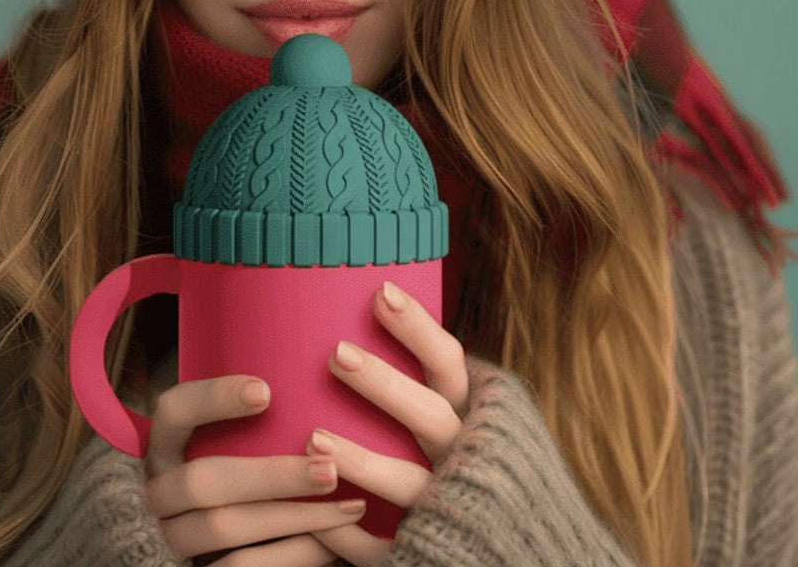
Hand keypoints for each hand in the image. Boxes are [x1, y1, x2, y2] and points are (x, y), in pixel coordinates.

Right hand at [142, 372, 366, 564]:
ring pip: (225, 530)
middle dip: (272, 476)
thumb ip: (263, 413)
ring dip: (294, 517)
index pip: (174, 410)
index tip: (266, 391)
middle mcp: (160, 489)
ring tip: (350, 504)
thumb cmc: (246, 468)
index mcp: (166, 443)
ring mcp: (173, 536)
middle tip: (330, 469)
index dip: (213, 399)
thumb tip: (336, 355)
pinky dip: (293, 554)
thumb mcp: (234, 435)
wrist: (220, 541)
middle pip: (203, 481)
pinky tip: (333, 541)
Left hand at [308, 280, 469, 566]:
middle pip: (431, 417)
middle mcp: (467, 456)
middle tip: (336, 353)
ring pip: (410, 483)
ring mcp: (452, 505)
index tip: (381, 292)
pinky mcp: (434, 551)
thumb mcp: (464, 411)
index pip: (449, 363)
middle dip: (385, 384)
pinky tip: (314, 518)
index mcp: (475, 414)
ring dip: (361, 461)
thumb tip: (371, 308)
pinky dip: (350, 536)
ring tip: (313, 439)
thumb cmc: (475, 461)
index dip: (418, 327)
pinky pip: (387, 548)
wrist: (521, 545)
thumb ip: (431, 379)